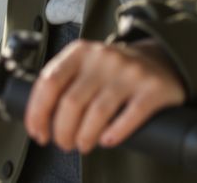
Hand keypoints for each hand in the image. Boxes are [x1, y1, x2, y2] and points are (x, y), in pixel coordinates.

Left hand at [24, 38, 185, 153]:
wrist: (159, 61)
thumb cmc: (113, 71)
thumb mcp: (84, 65)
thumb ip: (62, 82)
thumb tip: (38, 119)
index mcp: (80, 52)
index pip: (49, 82)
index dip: (38, 112)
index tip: (38, 132)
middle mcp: (103, 58)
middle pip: (71, 102)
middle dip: (62, 131)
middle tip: (64, 143)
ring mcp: (129, 72)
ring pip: (97, 112)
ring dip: (84, 137)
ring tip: (83, 144)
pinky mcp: (152, 89)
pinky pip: (130, 116)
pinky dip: (114, 133)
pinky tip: (107, 140)